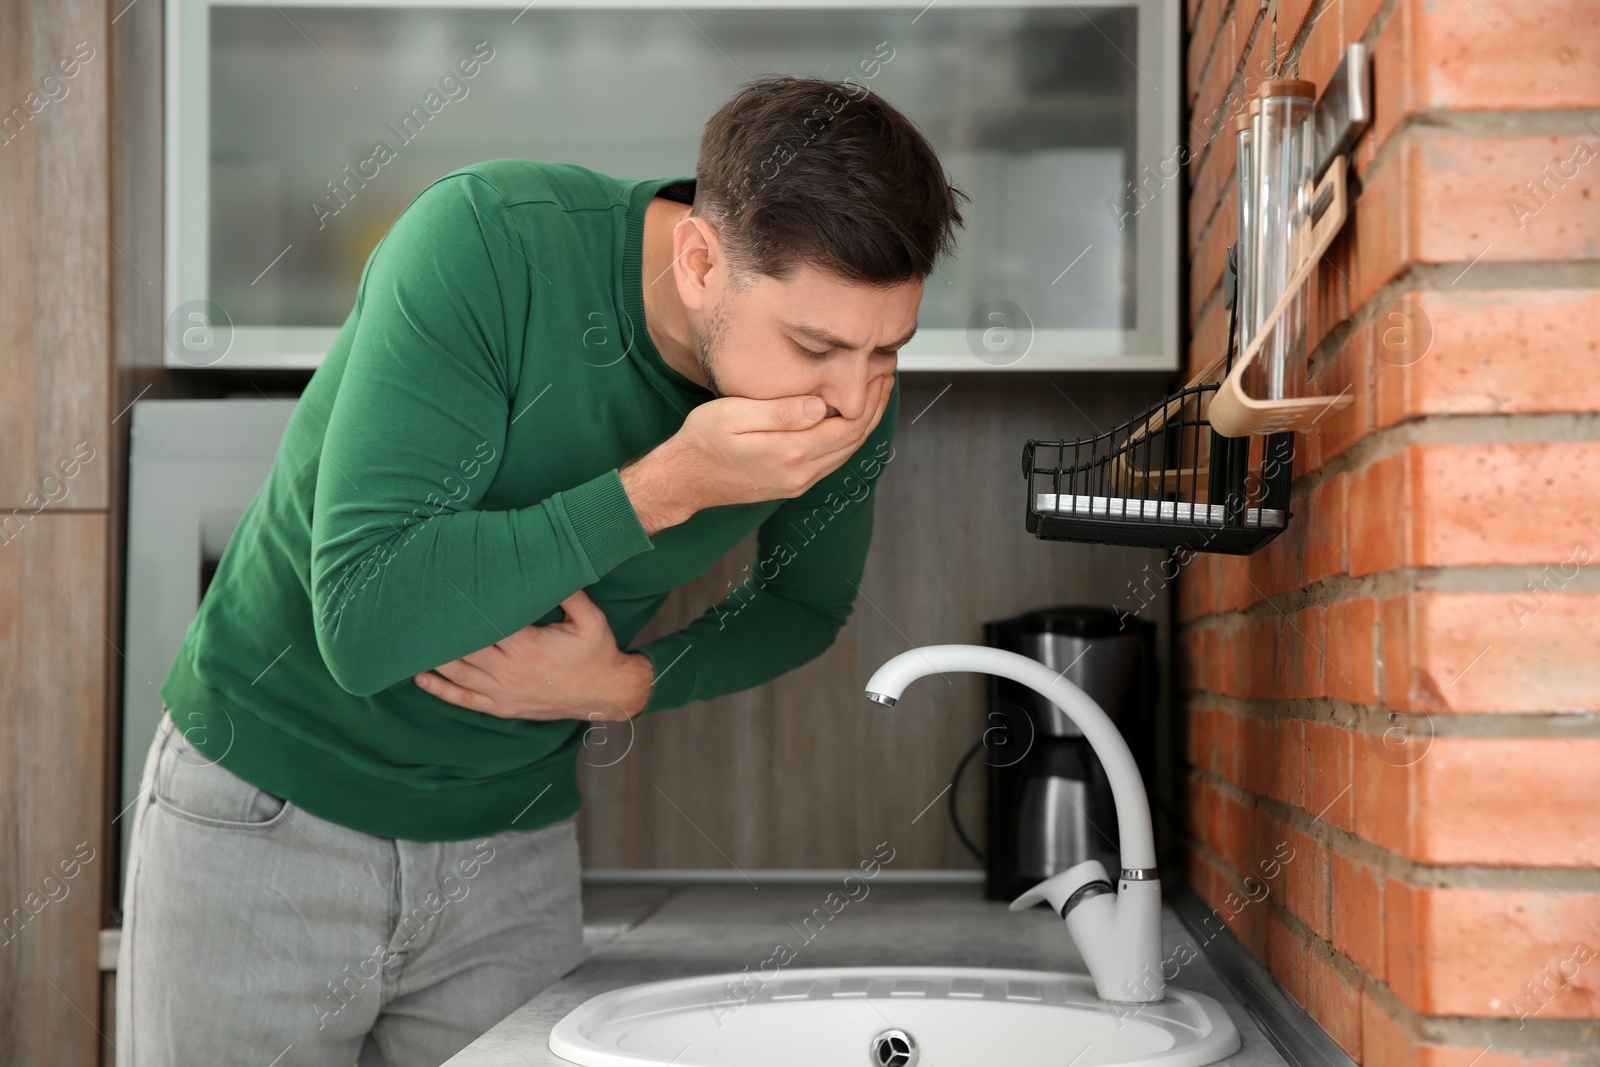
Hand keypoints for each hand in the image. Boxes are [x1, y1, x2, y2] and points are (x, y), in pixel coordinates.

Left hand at [413, 590, 653, 720]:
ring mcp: (502, 692)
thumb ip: (571, 593)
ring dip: (433, 655)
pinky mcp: (501, 707)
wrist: (608, 694)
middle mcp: (509, 671)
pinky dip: (440, 689)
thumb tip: (555, 559)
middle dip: (441, 628)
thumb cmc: (597, 653)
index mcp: (528, 646)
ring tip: (411, 637)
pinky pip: (463, 699)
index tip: (445, 590)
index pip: (485, 623)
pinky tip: (421, 676)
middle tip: (417, 608)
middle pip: (464, 646)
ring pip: (457, 672)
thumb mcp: (592, 620)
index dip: (463, 607)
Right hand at [620, 372, 893, 534]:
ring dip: (866, 422)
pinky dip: (849, 438)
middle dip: (875, 406)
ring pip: (847, 452)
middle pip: (855, 439)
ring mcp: (799, 482)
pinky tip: (849, 419)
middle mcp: (802, 472)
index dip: (870, 396)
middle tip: (886, 374)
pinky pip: (833, 461)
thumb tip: (823, 406)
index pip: (848, 424)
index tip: (879, 368)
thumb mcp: (734, 416)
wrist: (685, 480)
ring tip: (876, 393)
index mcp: (791, 452)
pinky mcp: (793, 484)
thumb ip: (780, 412)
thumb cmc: (703, 440)